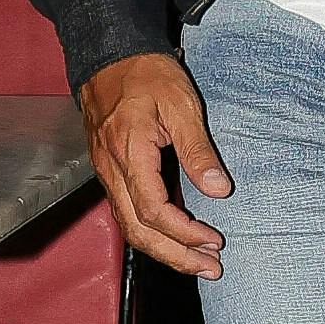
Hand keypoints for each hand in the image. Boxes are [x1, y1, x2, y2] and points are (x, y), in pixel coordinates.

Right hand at [76, 52, 232, 278]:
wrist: (111, 54)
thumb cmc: (147, 74)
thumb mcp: (182, 106)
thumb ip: (198, 150)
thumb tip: (218, 189)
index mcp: (129, 154)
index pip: (154, 211)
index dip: (185, 233)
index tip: (214, 241)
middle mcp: (111, 169)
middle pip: (138, 230)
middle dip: (174, 255)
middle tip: (209, 269)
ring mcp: (106, 171)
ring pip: (129, 224)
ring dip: (163, 247)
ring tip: (197, 260)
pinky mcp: (109, 168)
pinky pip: (126, 209)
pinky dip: (150, 230)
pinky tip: (172, 236)